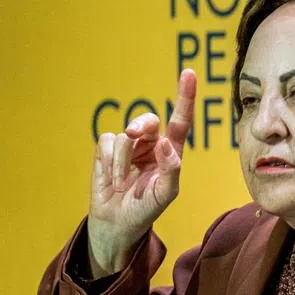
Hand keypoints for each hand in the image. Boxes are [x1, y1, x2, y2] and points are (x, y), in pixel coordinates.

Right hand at [86, 69, 195, 276]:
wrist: (118, 222)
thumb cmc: (147, 209)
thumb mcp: (166, 194)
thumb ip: (171, 170)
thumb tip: (166, 144)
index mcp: (171, 152)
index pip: (180, 120)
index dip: (185, 96)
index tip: (188, 73)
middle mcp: (151, 144)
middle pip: (148, 120)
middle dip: (140, 125)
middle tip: (133, 134)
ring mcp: (128, 146)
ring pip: (125, 136)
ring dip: (122, 161)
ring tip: (123, 181)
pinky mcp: (106, 150)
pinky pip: (106, 142)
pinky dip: (109, 162)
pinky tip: (112, 178)